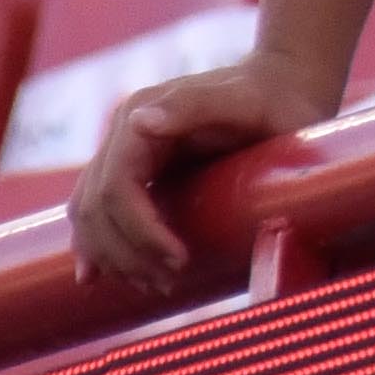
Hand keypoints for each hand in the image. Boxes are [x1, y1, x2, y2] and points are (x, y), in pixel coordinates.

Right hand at [68, 53, 332, 294]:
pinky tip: (101, 277)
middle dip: (128, 253)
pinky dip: (100, 247)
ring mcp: (124, 155)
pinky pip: (98, 216)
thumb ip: (195, 106)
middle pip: (96, 209)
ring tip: (155, 284)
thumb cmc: (271, 99)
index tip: (178, 260)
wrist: (284, 90)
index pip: (115, 187)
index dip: (138, 231)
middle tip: (169, 282)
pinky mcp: (134, 174)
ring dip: (114, 258)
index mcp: (140, 114)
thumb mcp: (244, 101)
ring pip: (90, 217)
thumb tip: (140, 122)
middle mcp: (123, 134)